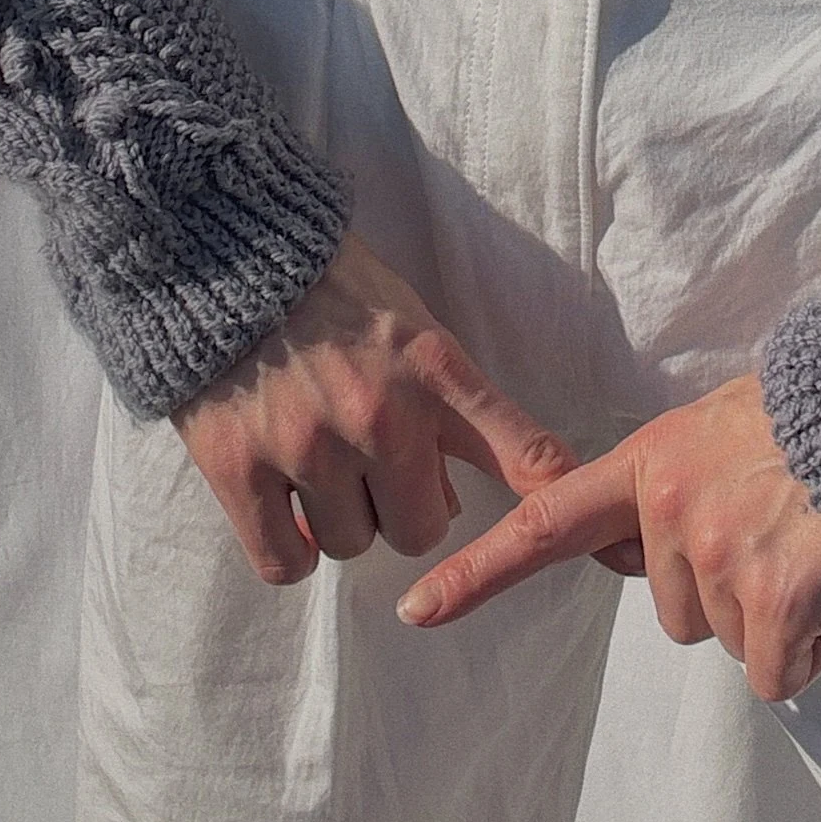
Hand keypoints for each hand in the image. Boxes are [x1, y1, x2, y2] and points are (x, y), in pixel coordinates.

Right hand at [172, 230, 578, 585]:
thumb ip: (452, 403)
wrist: (227, 259)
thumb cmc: (333, 293)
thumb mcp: (416, 325)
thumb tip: (473, 492)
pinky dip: (289, 546)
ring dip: (340, 520)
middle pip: (423, 527)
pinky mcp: (239, 469)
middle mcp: (378, 413)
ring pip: (352, 545)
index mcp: (432, 368)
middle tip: (371, 462)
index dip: (550, 493)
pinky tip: (285, 503)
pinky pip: (287, 563)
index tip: (593, 536)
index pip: (514, 446)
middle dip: (403, 505)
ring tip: (317, 460)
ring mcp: (306, 444)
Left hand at [395, 373, 820, 701]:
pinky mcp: (774, 599)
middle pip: (673, 607)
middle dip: (726, 590)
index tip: (419, 608)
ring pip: (727, 638)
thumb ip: (682, 479)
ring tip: (817, 545)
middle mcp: (671, 507)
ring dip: (773, 616)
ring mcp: (720, 553)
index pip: (548, 519)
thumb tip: (660, 546)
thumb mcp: (730, 421)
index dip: (482, 570)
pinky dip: (810, 650)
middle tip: (782, 531)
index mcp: (653, 460)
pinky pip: (776, 673)